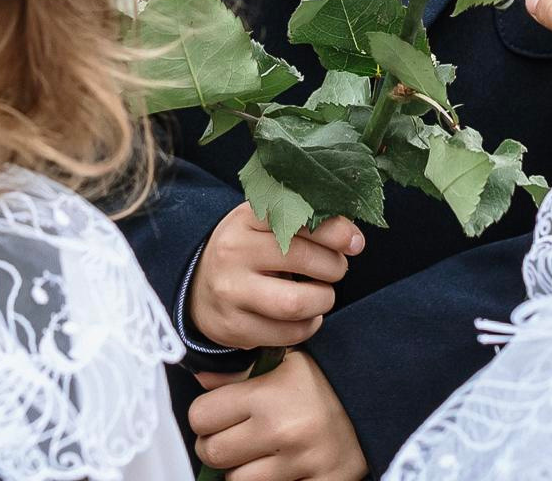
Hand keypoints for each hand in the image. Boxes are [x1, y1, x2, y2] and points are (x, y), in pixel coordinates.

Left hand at [188, 350, 366, 480]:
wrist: (379, 399)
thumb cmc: (328, 381)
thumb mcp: (286, 364)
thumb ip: (241, 373)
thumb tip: (202, 379)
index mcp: (269, 395)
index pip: (201, 416)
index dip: (207, 416)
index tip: (219, 415)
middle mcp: (282, 431)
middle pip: (212, 453)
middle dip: (218, 445)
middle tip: (236, 437)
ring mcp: (301, 464)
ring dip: (243, 470)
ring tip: (262, 454)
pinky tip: (283, 468)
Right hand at [189, 204, 365, 350]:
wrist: (198, 288)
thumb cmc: (248, 251)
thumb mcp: (265, 225)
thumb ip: (303, 223)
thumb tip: (351, 238)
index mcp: (245, 219)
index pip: (296, 217)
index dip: (333, 230)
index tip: (354, 242)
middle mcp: (233, 252)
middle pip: (301, 259)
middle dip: (333, 267)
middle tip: (336, 269)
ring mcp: (231, 292)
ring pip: (296, 303)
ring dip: (323, 299)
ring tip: (323, 294)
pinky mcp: (233, 327)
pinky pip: (287, 333)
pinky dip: (308, 326)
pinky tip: (307, 316)